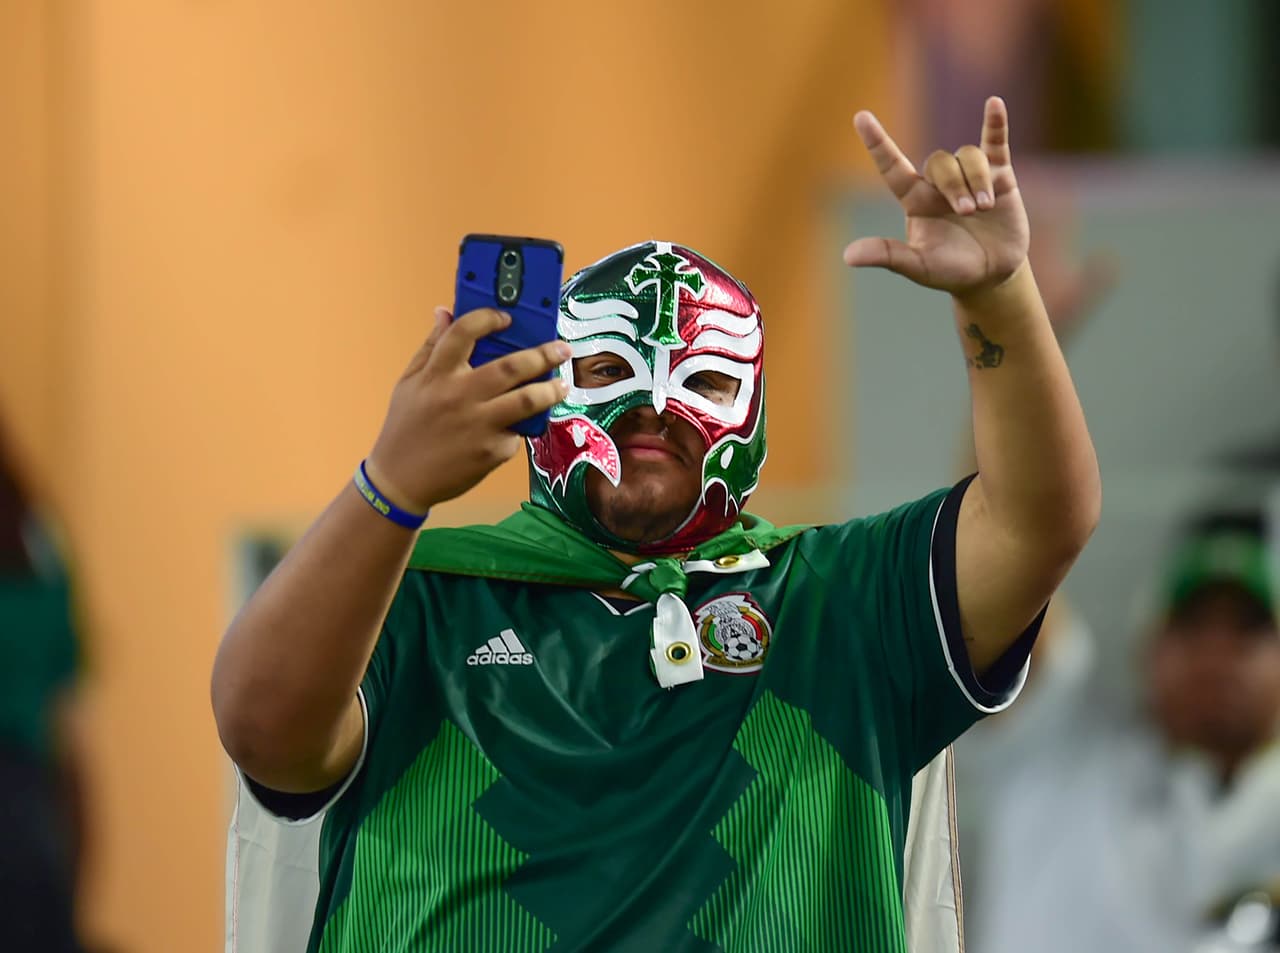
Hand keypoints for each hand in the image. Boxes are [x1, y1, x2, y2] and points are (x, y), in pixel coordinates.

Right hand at [366, 307, 569, 511]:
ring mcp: (477, 425)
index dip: (488, 318)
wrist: (400, 480)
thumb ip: (431, 346)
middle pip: (510, 367)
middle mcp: (458, 397)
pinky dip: (523, 426)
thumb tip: (444, 312)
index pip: (463, 332)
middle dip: (542, 354)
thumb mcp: (409, 382)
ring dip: (550, 390)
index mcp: (436, 375)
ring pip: (526, 401)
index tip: (507, 317)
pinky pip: (516, 432)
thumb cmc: (405, 428)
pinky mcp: (490, 451)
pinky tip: (525, 423)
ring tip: (562, 384)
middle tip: (561, 349)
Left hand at [844, 96, 1029, 297]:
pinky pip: (994, 143)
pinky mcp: (999, 176)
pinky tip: (994, 104)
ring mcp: (968, 176)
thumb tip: (848, 256)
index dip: (877, 143)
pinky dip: (995, 123)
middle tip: (968, 212)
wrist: (991, 275)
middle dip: (954, 184)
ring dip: (976, 179)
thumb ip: (888, 256)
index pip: (892, 166)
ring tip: (984, 208)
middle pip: (939, 162)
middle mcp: (938, 184)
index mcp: (914, 200)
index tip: (861, 117)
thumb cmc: (949, 271)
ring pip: (968, 156)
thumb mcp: (918, 266)